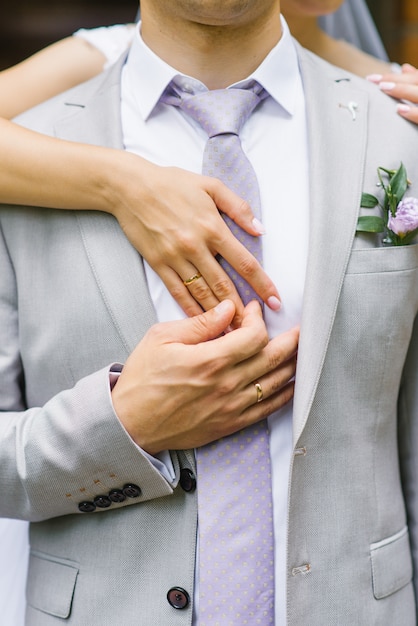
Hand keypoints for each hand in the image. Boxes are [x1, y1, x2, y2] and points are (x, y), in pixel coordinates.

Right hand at [106, 152, 280, 325]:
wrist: (130, 187)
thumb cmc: (172, 183)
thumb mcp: (211, 185)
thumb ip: (238, 207)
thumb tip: (260, 230)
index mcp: (213, 227)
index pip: (245, 263)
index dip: (263, 285)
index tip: (275, 301)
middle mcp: (196, 246)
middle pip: (224, 286)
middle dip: (242, 309)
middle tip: (255, 329)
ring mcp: (176, 258)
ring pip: (202, 293)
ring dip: (218, 315)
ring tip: (233, 333)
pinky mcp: (159, 264)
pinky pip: (177, 292)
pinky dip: (190, 309)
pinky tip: (201, 322)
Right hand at [112, 299, 297, 454]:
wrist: (130, 424)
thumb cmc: (142, 379)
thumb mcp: (161, 338)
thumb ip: (200, 323)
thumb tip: (229, 309)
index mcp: (210, 360)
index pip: (254, 336)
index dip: (258, 319)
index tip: (251, 311)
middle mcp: (227, 384)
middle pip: (273, 358)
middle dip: (290, 339)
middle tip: (298, 328)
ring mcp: (232, 407)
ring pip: (276, 383)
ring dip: (293, 364)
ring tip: (301, 350)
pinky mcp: (231, 424)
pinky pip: (268, 409)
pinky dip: (285, 395)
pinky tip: (292, 383)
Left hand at [367, 64, 417, 123]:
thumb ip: (417, 82)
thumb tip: (404, 68)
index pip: (415, 77)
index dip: (394, 76)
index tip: (372, 78)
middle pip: (417, 82)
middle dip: (395, 80)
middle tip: (373, 81)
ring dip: (403, 90)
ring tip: (384, 88)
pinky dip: (413, 113)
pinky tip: (399, 110)